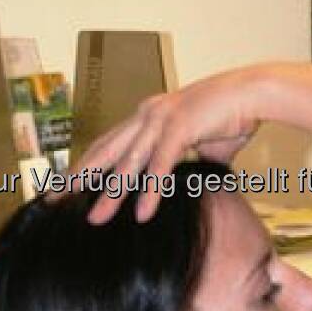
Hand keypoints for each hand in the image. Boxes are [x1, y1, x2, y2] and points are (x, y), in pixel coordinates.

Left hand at [66, 67, 265, 222]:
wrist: (255, 92)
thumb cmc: (232, 114)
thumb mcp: (201, 143)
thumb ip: (189, 161)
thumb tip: (193, 183)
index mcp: (148, 115)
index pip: (107, 143)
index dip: (85, 164)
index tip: (66, 184)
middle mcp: (148, 114)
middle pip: (105, 151)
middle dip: (79, 177)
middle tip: (56, 199)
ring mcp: (162, 119)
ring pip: (129, 163)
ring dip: (111, 193)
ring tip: (96, 219)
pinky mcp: (181, 127)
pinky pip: (161, 164)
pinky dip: (151, 190)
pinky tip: (142, 213)